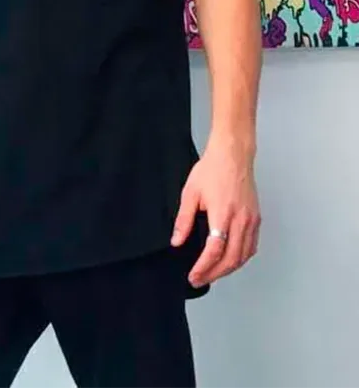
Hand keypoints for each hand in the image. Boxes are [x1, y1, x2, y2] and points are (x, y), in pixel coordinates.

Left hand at [171, 139, 260, 288]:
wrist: (232, 154)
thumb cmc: (212, 169)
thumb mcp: (190, 193)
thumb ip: (183, 220)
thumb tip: (177, 241)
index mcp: (222, 213)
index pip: (214, 250)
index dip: (203, 267)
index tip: (193, 275)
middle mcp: (240, 220)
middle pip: (231, 259)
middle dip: (214, 274)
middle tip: (200, 279)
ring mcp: (251, 220)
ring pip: (243, 256)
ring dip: (228, 269)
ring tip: (212, 273)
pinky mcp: (256, 218)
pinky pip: (251, 246)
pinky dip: (241, 258)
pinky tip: (231, 260)